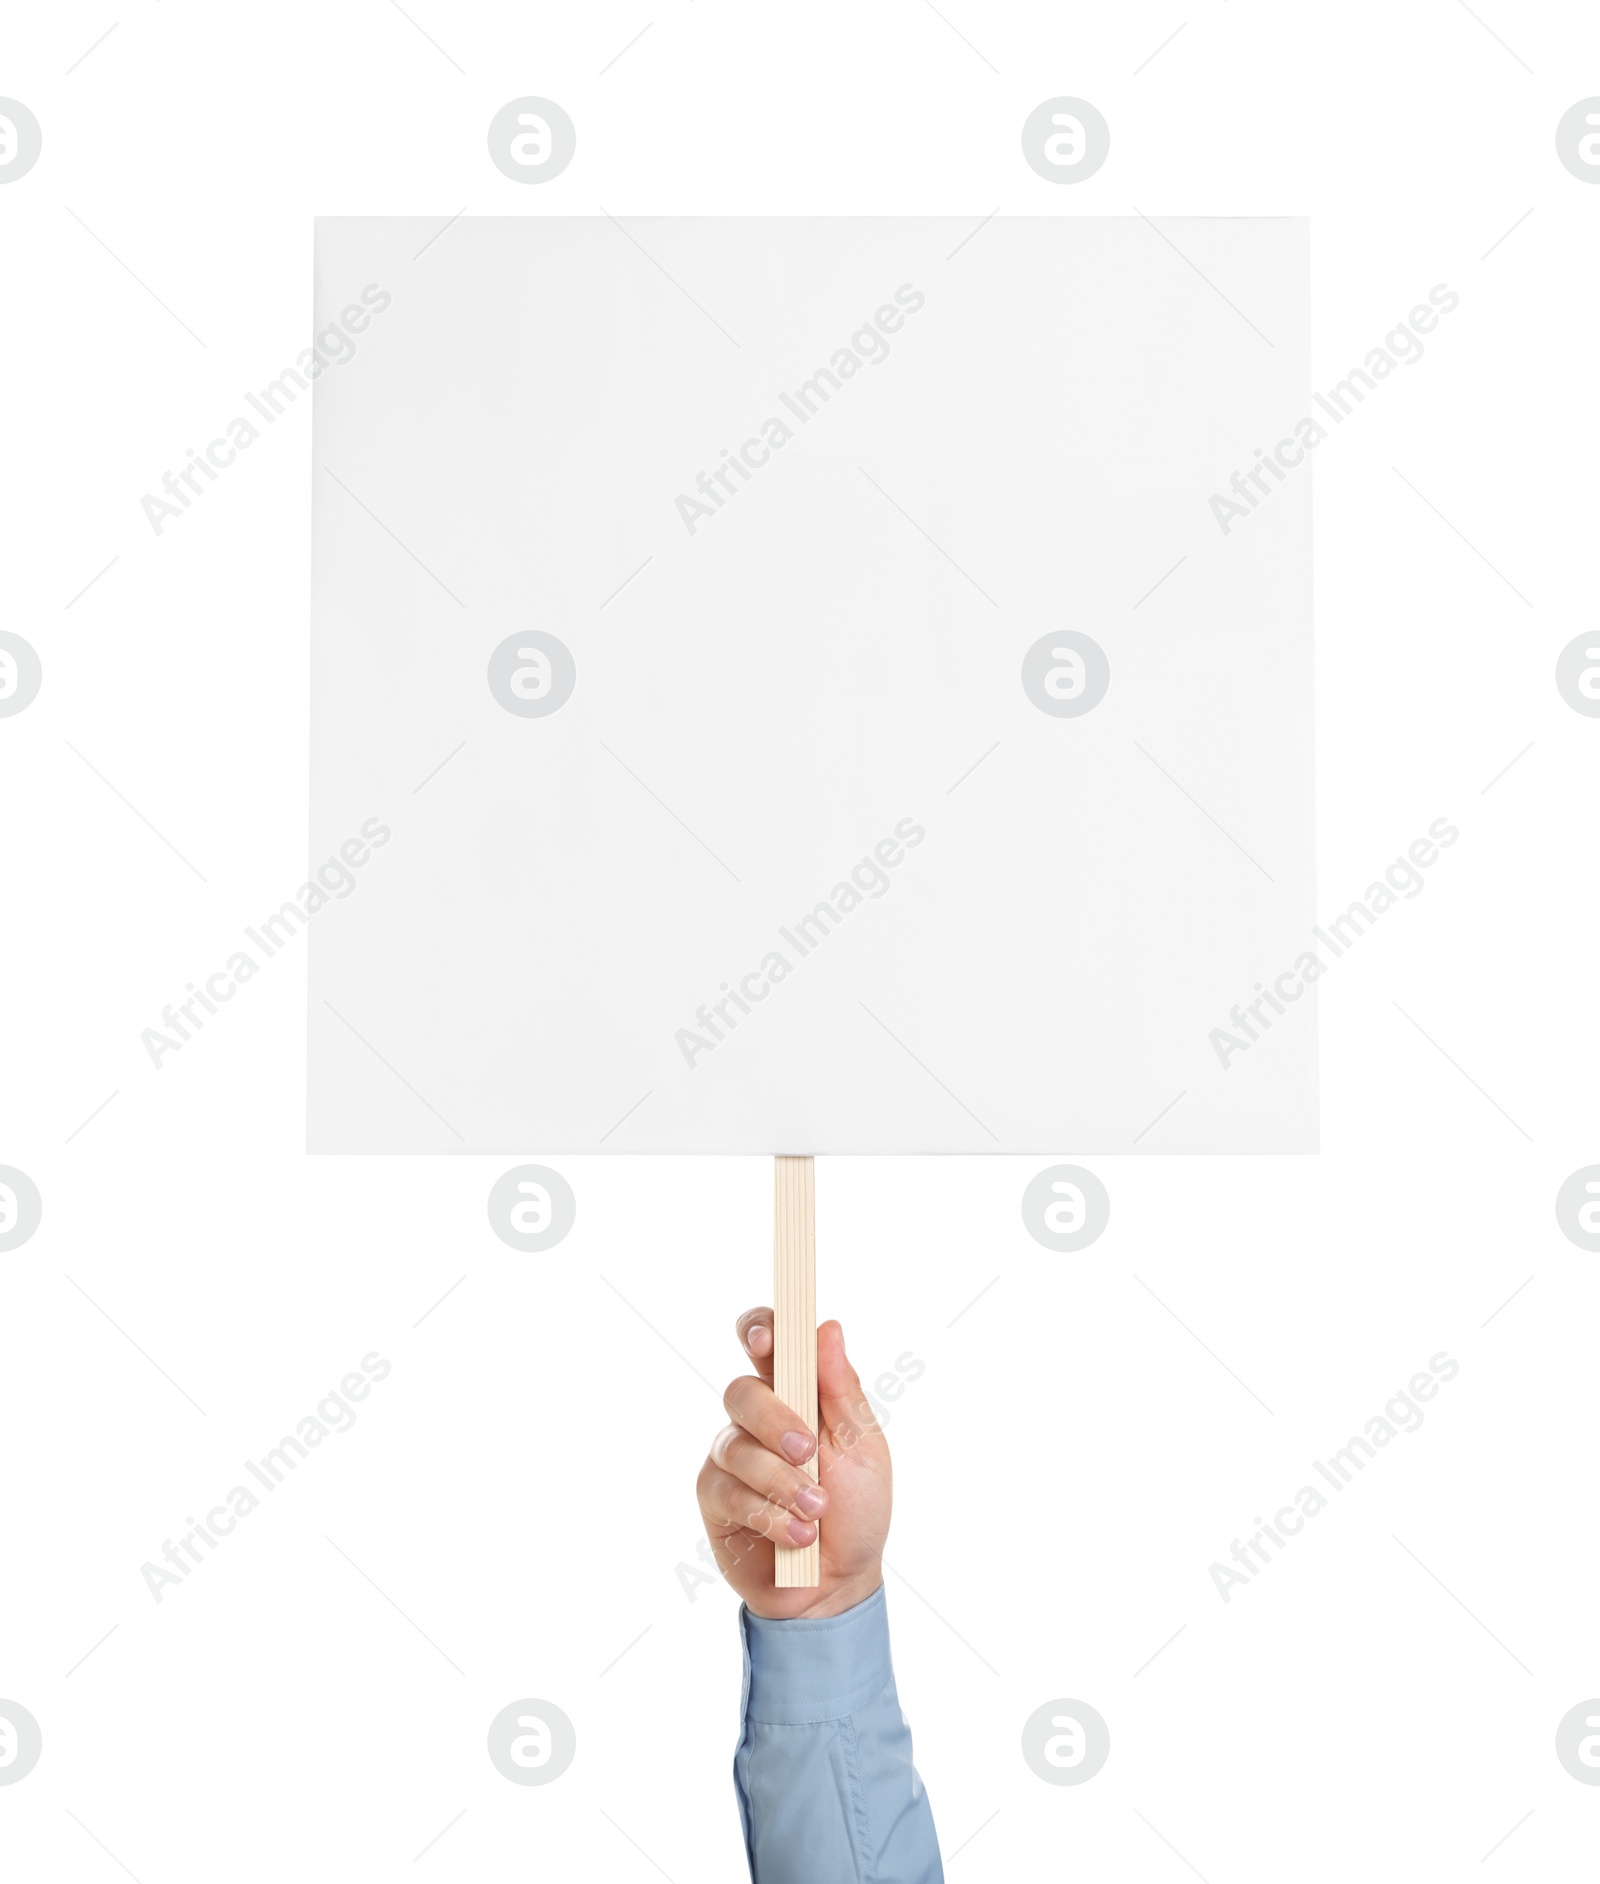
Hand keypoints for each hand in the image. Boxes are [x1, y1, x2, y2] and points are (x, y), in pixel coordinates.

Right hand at [697, 1308, 890, 1619]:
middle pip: (741, 1390)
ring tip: (817, 1511)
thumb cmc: (856, 1510)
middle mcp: (756, 1418)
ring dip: (782, 1481)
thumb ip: (842, 1389)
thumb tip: (828, 1327)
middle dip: (775, 1421)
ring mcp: (731, 1456)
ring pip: (736, 1446)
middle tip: (807, 1452)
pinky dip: (769, 1515)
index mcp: (796, 1392)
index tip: (767, 1341)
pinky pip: (729, 1491)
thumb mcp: (863, 1448)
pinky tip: (798, 1535)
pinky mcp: (714, 1498)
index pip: (765, 1340)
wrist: (840, 1584)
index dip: (758, 1329)